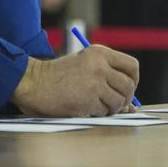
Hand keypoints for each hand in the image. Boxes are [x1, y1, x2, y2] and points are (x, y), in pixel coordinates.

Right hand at [10, 45, 139, 116]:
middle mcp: (100, 65)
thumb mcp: (85, 65)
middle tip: (115, 102)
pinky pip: (104, 111)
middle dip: (125, 98)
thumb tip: (133, 105)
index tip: (127, 87)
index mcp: (100, 52)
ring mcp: (95, 82)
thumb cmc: (59, 76)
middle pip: (129, 85)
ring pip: (119, 101)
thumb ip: (108, 78)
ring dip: (111, 108)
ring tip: (97, 105)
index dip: (134, 80)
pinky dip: (98, 113)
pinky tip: (85, 107)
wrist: (34, 82)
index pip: (132, 66)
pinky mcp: (88, 99)